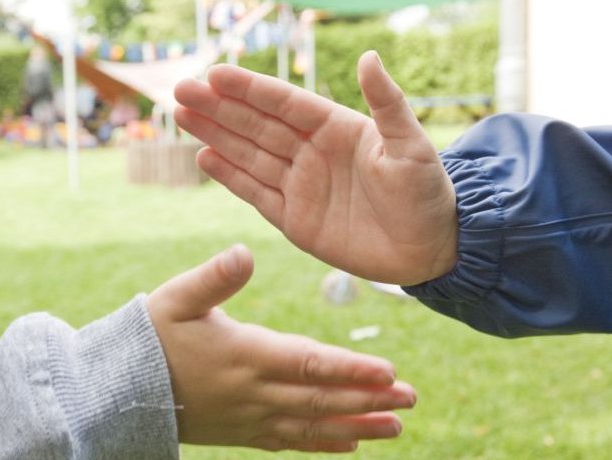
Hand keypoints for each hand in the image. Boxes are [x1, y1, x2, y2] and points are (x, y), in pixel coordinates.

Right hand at [146, 244, 415, 452]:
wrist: (115, 395)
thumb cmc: (146, 338)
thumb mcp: (175, 298)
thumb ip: (213, 277)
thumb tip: (244, 251)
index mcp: (245, 356)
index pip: (310, 364)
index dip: (352, 370)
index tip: (390, 372)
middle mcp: (254, 394)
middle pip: (322, 398)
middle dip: (370, 399)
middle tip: (413, 399)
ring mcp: (249, 419)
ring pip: (313, 425)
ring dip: (357, 427)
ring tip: (397, 428)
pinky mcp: (241, 434)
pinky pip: (290, 441)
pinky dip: (322, 443)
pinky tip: (351, 445)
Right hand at [174, 51, 457, 285]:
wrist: (431, 251)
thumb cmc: (428, 194)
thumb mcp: (411, 145)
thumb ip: (387, 103)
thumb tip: (369, 57)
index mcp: (337, 128)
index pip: (285, 103)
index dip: (250, 89)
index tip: (215, 73)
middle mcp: (313, 152)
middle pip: (257, 125)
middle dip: (219, 108)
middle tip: (181, 89)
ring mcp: (302, 186)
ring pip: (249, 155)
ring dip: (216, 136)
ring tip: (181, 115)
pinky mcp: (296, 220)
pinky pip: (256, 193)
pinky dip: (231, 176)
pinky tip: (205, 158)